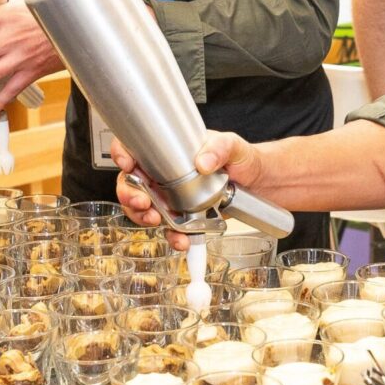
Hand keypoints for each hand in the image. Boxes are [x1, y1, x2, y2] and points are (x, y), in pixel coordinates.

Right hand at [113, 131, 262, 250]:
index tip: (128, 164)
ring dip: (143, 217)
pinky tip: (181, 239)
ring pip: (144, 208)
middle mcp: (165, 174)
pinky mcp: (184, 217)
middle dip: (130, 193)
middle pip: (132, 182)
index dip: (123, 153)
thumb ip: (219, 147)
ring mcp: (172, 197)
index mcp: (171, 151)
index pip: (136, 147)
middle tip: (142, 201)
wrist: (260, 184)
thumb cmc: (243, 158)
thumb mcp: (233, 145)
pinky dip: (172, 237)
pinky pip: (170, 229)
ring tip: (156, 220)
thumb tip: (203, 161)